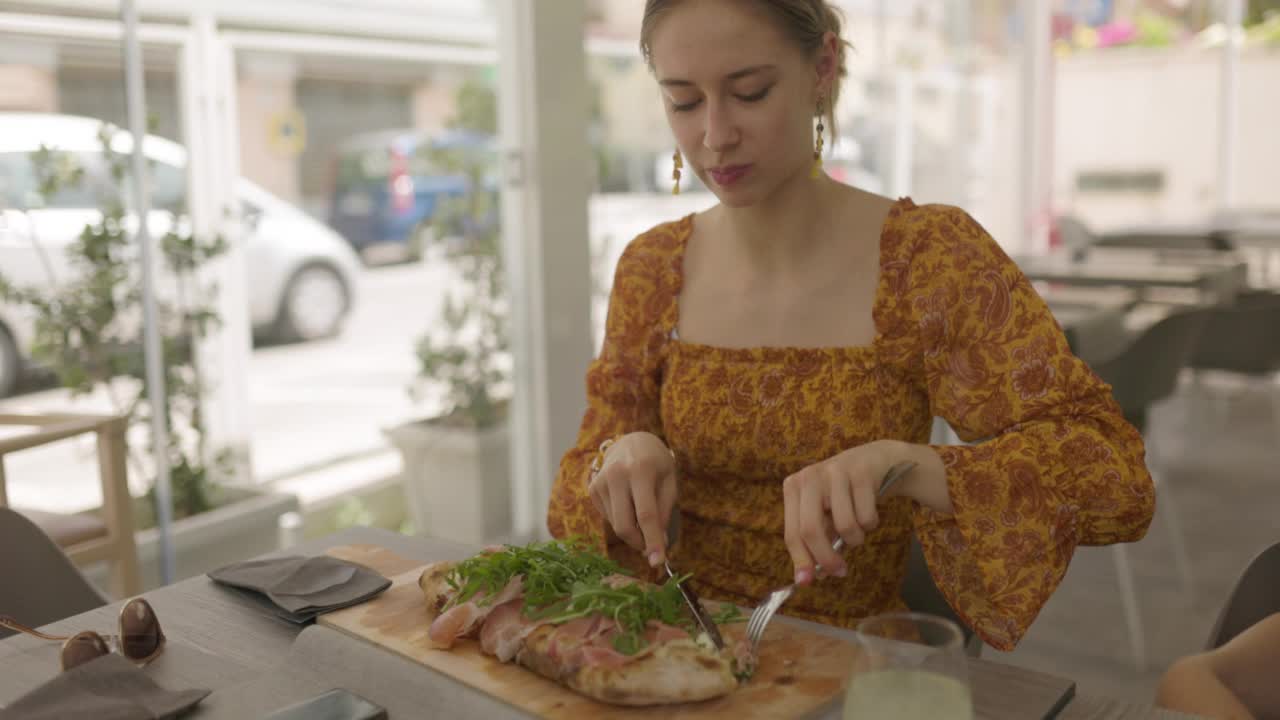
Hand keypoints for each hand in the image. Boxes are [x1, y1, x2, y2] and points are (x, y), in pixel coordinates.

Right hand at [588, 432, 677, 566]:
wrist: (632, 442)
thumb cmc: (656, 464)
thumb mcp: (669, 482)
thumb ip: (664, 512)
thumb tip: (659, 544)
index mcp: (640, 471)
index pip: (646, 514)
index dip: (653, 540)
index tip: (659, 562)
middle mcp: (616, 475)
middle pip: (624, 525)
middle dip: (640, 543)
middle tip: (652, 548)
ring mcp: (600, 482)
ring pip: (616, 525)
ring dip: (633, 532)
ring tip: (644, 519)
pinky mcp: (592, 489)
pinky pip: (609, 517)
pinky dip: (622, 520)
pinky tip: (629, 504)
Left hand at [783, 440, 904, 585]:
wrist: (877, 461)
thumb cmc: (844, 494)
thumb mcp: (824, 514)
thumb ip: (814, 543)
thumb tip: (806, 578)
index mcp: (794, 487)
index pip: (792, 532)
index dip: (800, 560)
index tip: (807, 582)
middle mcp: (810, 477)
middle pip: (811, 529)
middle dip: (826, 557)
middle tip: (840, 571)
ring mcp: (835, 472)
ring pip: (845, 525)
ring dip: (856, 538)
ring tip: (858, 528)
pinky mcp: (861, 472)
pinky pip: (867, 516)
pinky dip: (871, 523)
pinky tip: (870, 509)